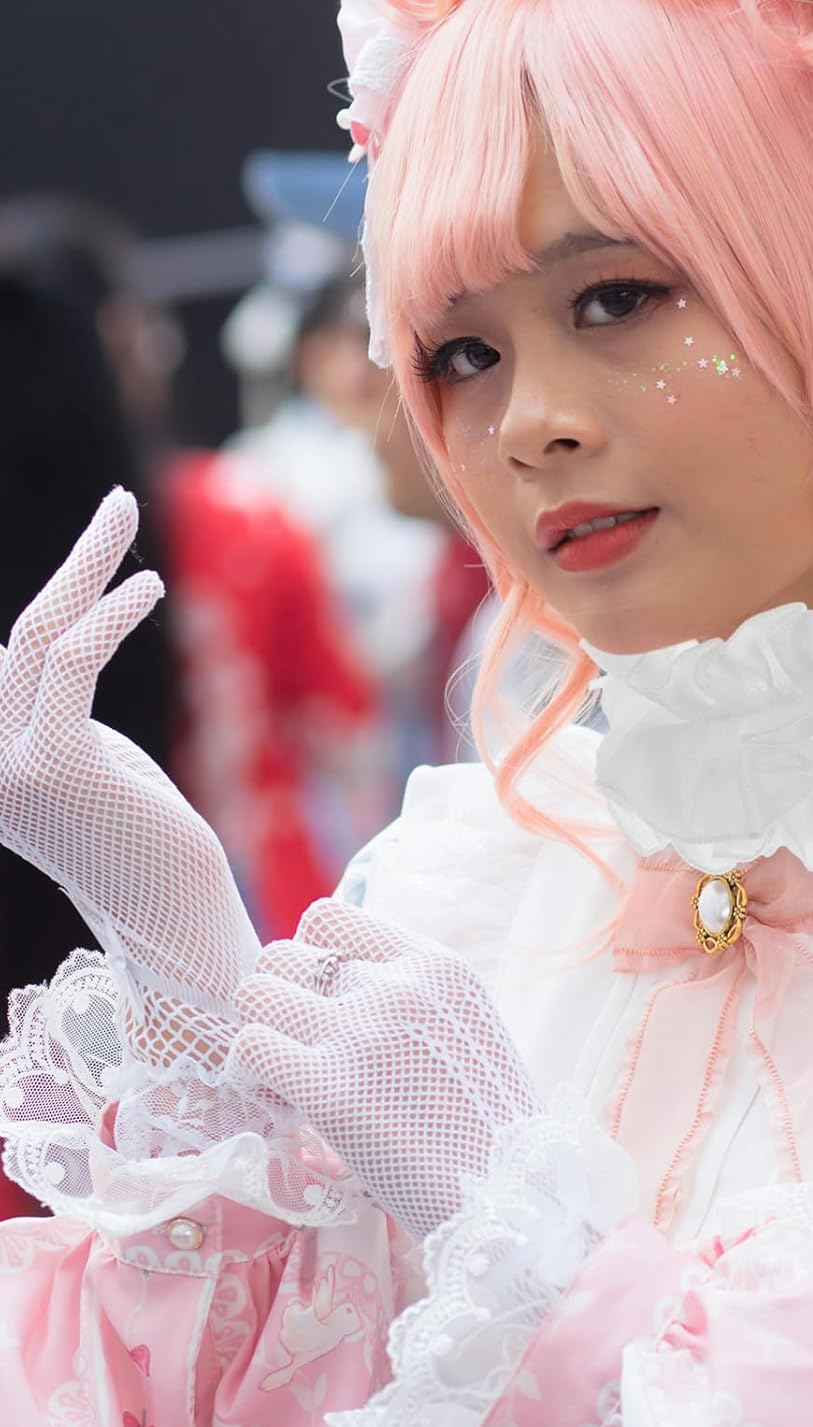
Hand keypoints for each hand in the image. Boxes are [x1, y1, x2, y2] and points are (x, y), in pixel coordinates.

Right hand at [0, 490, 258, 1018]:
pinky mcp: (55, 765)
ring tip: (130, 512)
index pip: (2, 660)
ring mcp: (9, 764)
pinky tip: (149, 586)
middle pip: (20, 633)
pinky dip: (108, 616)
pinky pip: (71, 665)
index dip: (52, 603)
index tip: (89, 555)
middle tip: (120, 504)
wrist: (173, 912)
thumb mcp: (87, 755)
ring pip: (40, 635)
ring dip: (89, 565)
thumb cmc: (142, 834)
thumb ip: (50, 701)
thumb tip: (39, 641)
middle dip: (73, 563)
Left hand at [221, 900, 539, 1237]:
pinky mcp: (331, 1089)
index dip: (310, 957)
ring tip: (284, 1072)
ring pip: (255, 991)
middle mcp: (399, 984)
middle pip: (283, 953)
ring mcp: (362, 1032)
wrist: (507, 1193)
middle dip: (280, 998)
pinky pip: (249, 1046)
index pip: (327, 917)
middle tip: (298, 1047)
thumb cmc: (486, 1119)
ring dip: (260, 1030)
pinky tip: (278, 1099)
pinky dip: (249, 1072)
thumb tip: (338, 975)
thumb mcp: (466, 1023)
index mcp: (436, 964)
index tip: (323, 1000)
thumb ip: (411, 990)